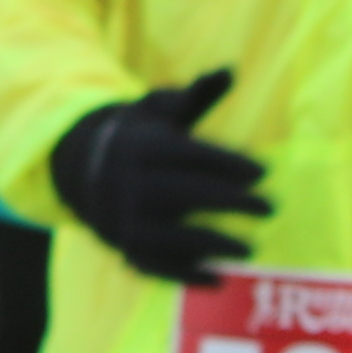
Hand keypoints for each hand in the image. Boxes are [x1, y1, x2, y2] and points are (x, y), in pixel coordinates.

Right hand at [48, 75, 272, 284]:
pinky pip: (153, 266)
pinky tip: (218, 280)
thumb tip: (229, 72)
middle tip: (270, 208)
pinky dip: (183, 276)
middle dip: (229, 201)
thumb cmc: (137, 136)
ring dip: (211, 245)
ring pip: (168, 236)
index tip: (263, 171)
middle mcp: (127, 183)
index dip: (228, 162)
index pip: (189, 154)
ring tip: (251, 251)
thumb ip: (194, 96)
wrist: (81, 168)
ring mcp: (122, 219)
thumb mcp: (157, 109)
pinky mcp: (122, 246)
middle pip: (183, 193)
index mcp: (140, 146)